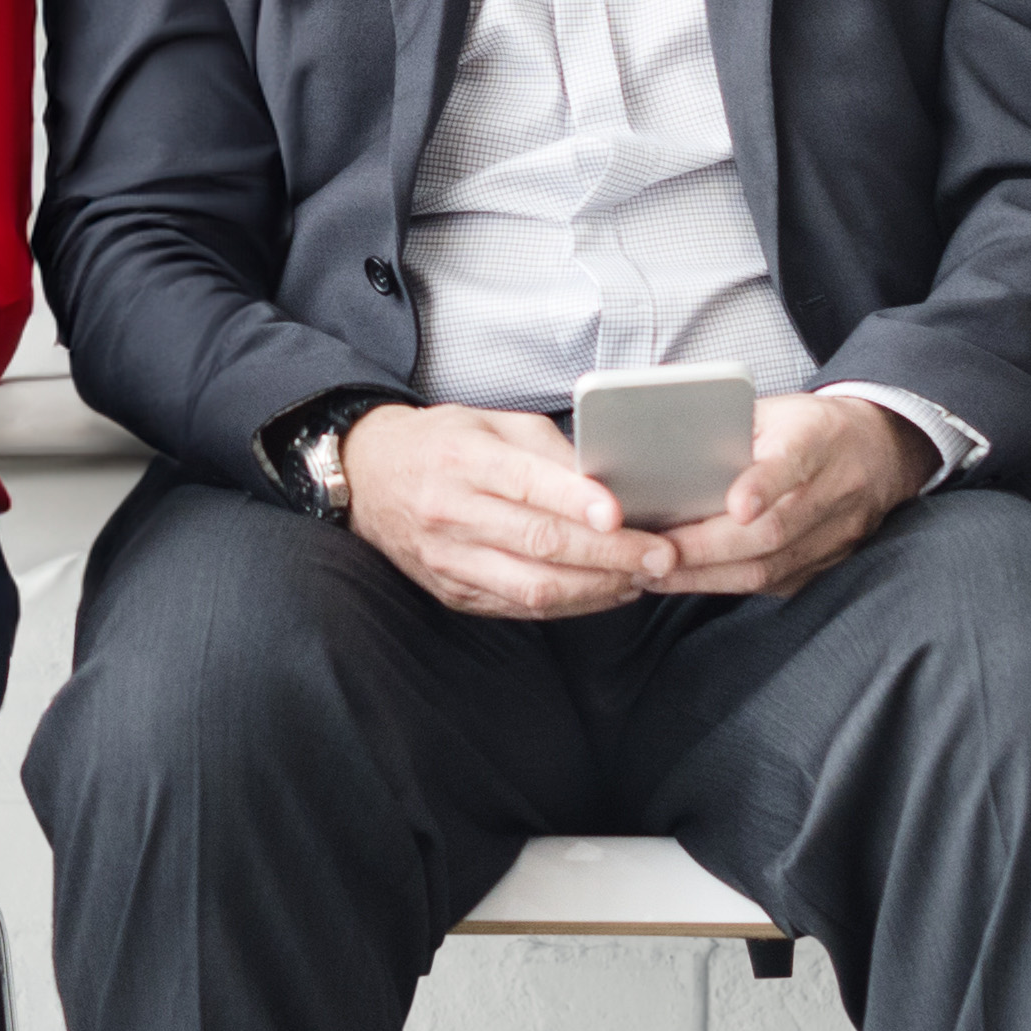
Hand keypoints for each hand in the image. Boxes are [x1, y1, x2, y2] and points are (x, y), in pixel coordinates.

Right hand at [339, 400, 657, 620]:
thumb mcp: (491, 423)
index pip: (528, 486)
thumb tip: (610, 484)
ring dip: (597, 587)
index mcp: (463, 460)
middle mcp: (451, 513)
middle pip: (540, 543)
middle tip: (661, 555)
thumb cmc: (442, 443)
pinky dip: (571, 604)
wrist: (369, 477)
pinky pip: (520, 607)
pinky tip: (606, 592)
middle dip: (610, 554)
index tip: (623, 514)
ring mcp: (449, 561)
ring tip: (642, 578)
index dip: (578, 503)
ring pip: (534, 586)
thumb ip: (549, 450)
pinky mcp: (452, 592)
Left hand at [629, 393, 927, 601]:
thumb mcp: (778, 410)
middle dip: (706, 547)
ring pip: (771, 567)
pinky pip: (774, 584)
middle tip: (653, 553)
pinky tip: (686, 579)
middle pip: (772, 530)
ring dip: (706, 575)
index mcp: (818, 438)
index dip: (765, 486)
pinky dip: (725, 584)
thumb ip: (733, 427)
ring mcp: (838, 533)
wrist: (881, 451)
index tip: (737, 505)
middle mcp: (836, 490)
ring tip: (654, 572)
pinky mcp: (828, 564)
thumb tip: (667, 454)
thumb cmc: (809, 428)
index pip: (793, 462)